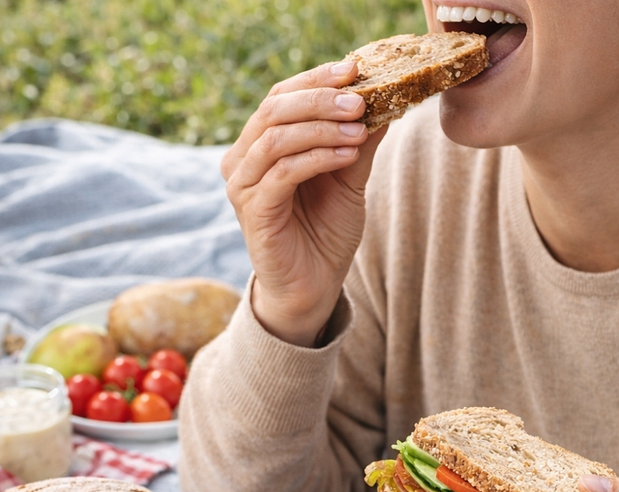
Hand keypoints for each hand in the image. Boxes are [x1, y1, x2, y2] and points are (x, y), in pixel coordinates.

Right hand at [221, 61, 386, 346]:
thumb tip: (385, 95)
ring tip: (359, 128)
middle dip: (320, 99)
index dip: (316, 79)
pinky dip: (318, 157)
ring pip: (276, 137)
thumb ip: (358, 140)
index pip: (281, 96)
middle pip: (274, 109)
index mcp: (260, 145)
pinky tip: (347, 155)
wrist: (312, 286)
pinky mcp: (253, 210)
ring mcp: (242, 186)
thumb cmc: (325, 233)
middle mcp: (242, 161)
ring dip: (322, 127)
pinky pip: (283, 172)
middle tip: (360, 98)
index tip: (355, 69)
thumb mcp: (348, 178)